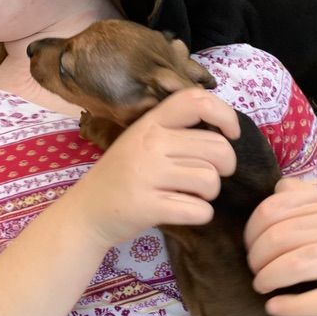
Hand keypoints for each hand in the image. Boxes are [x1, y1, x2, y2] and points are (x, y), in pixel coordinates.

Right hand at [65, 87, 239, 249]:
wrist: (86, 212)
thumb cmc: (123, 175)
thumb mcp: (142, 140)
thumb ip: (175, 130)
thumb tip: (224, 129)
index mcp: (151, 123)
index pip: (196, 101)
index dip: (225, 114)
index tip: (230, 133)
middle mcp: (150, 143)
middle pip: (217, 147)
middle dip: (225, 166)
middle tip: (210, 176)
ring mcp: (147, 175)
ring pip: (210, 180)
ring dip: (210, 194)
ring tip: (191, 195)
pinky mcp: (148, 206)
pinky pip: (198, 210)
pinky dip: (200, 215)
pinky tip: (186, 212)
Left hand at [243, 177, 316, 315]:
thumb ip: (305, 196)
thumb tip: (276, 189)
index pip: (277, 207)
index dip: (253, 229)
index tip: (249, 246)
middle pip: (284, 235)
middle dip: (258, 256)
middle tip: (254, 270)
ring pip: (301, 262)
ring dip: (270, 276)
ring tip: (260, 286)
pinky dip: (296, 305)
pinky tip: (274, 308)